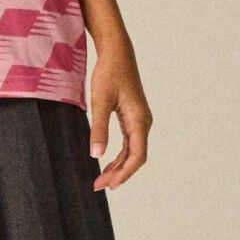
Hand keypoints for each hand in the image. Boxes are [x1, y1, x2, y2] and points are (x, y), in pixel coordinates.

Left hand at [88, 35, 151, 189]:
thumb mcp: (100, 102)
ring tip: (101, 179)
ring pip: (133, 151)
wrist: (117, 53)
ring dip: (119, 166)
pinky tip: (107, 162)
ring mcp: (139, 120)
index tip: (109, 185)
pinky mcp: (133, 116)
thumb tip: (96, 156)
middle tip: (98, 186)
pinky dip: (120, 155)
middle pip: (136, 157)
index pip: (137, 156)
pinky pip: (130, 142)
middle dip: (119, 173)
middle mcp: (143, 122)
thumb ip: (99, 129)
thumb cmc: (109, 74)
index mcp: (139, 120)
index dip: (124, 173)